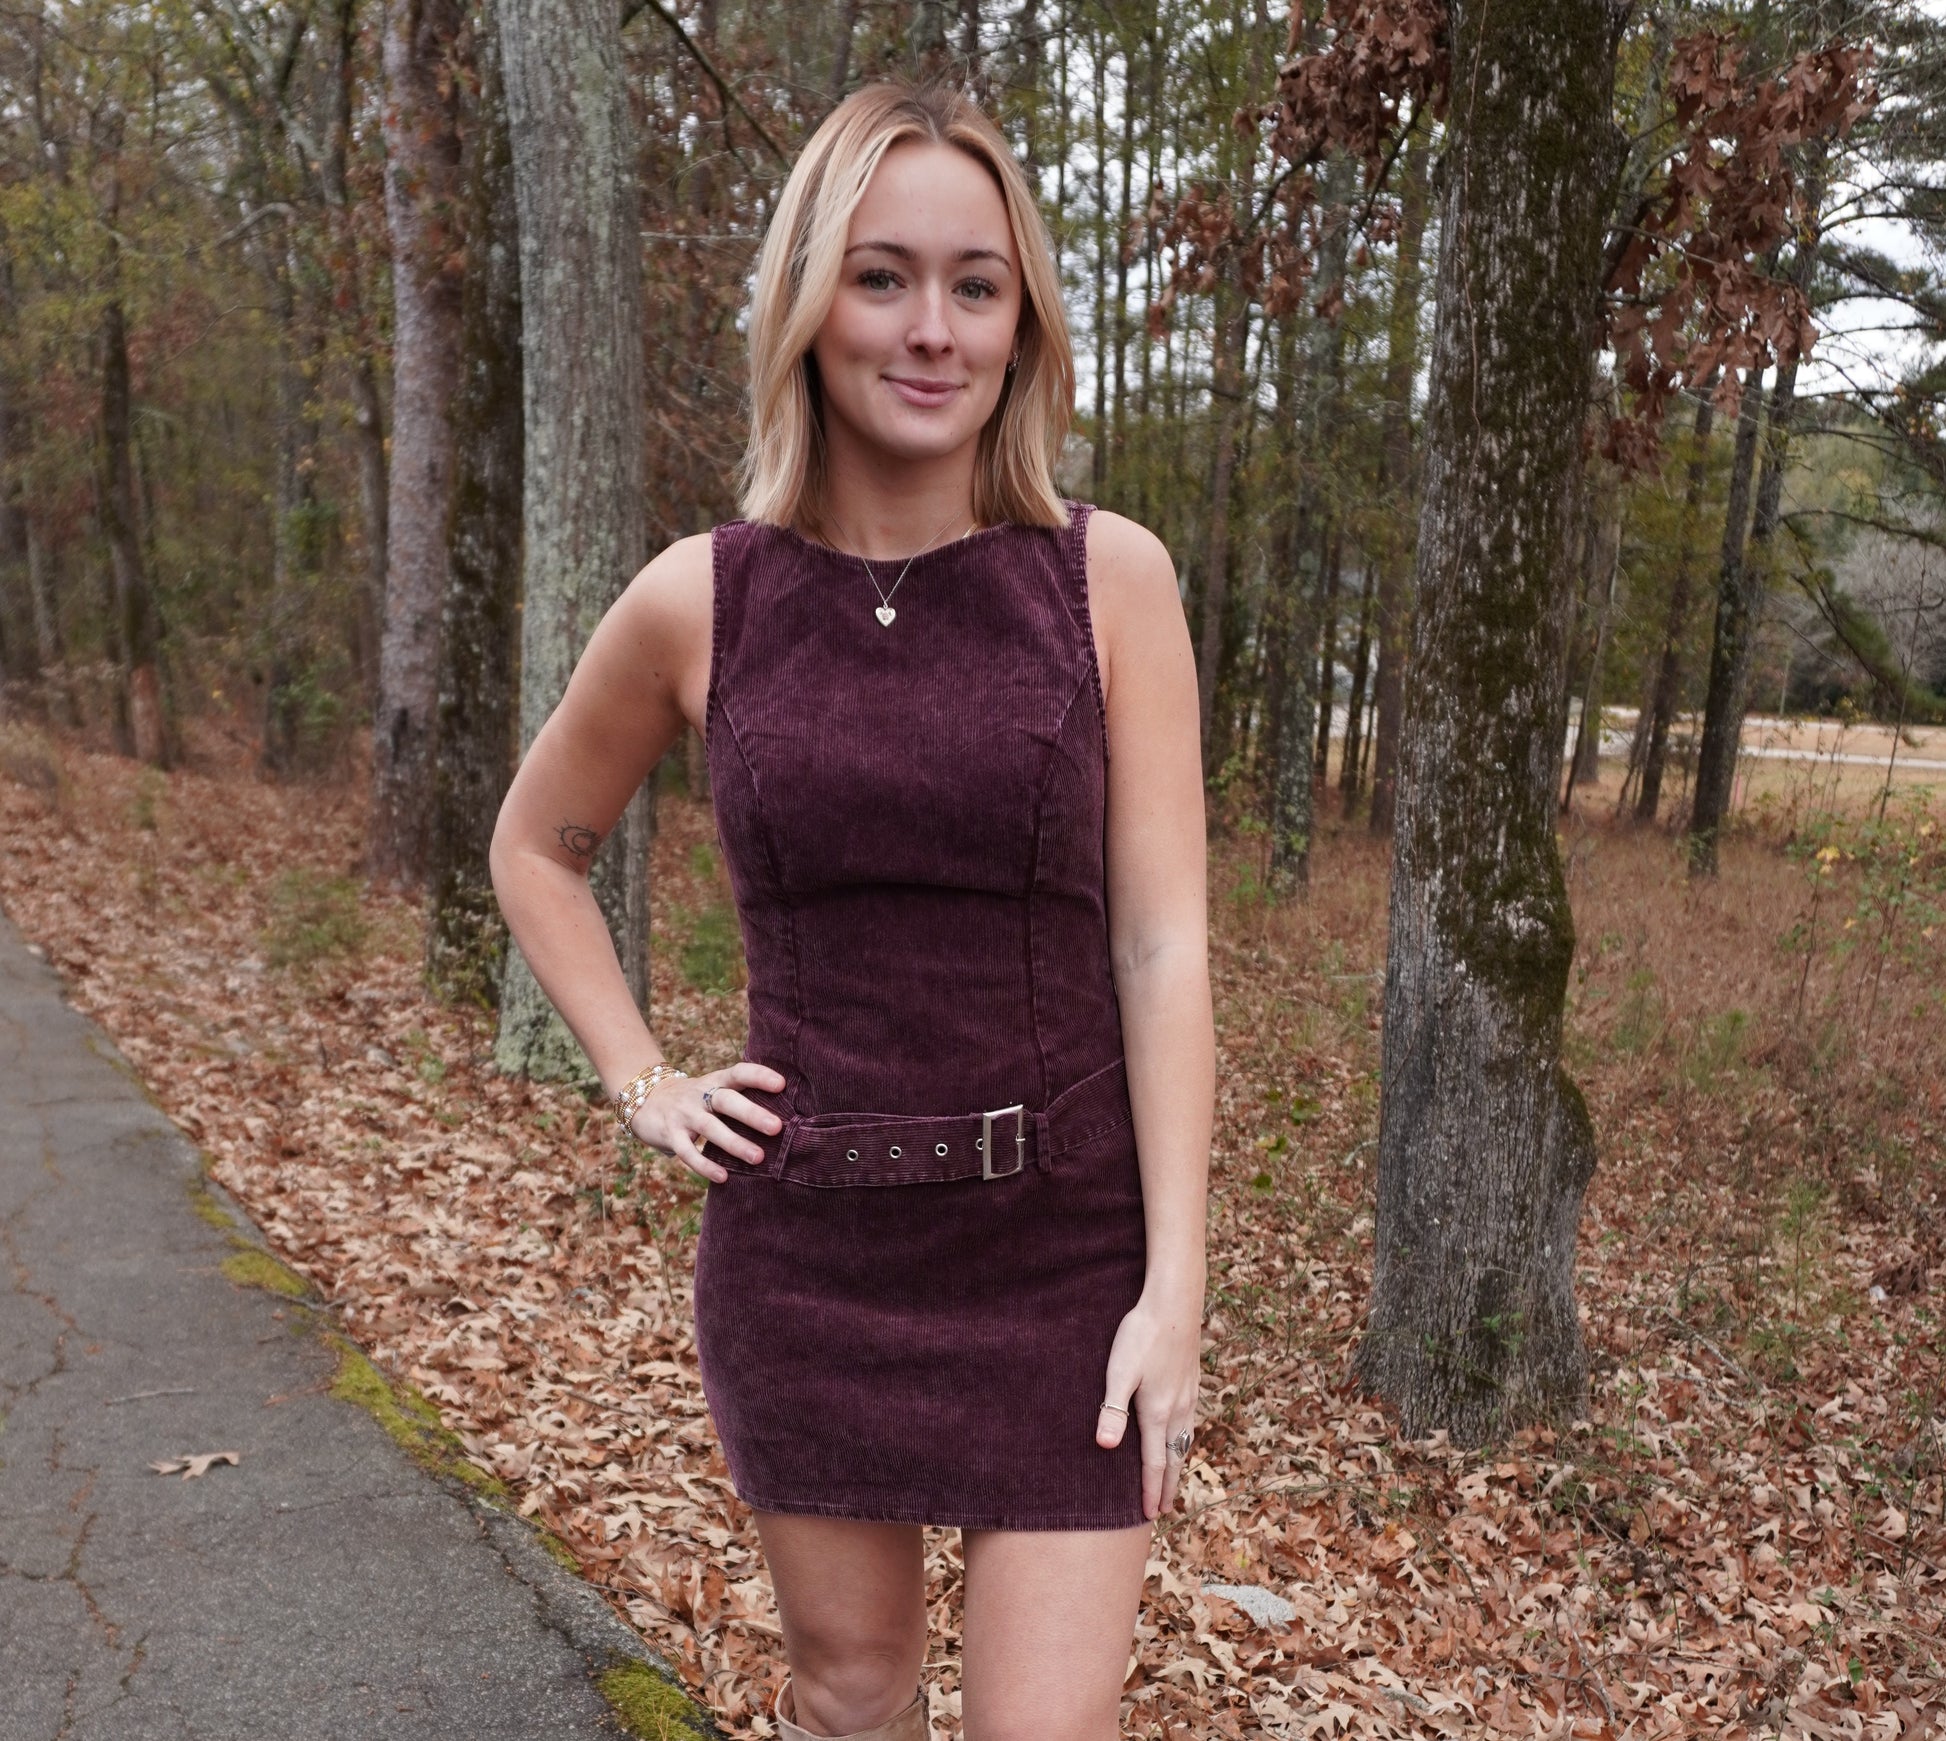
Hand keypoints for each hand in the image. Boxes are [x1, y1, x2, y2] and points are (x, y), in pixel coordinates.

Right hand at [627, 1061, 786, 1183]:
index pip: (739, 1073)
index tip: (782, 1084)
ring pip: (710, 1127)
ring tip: (758, 1158)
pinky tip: (723, 1177)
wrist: (645, 1099)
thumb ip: (739, 1099)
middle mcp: (700, 1094)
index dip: (759, 1076)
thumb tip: (784, 1119)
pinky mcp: (670, 1133)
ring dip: (734, 1143)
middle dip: (751, 1113)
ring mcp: (684, 1114)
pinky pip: (687, 1151)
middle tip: (777, 1127)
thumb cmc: (695, 1100)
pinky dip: (704, 1165)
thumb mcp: (713, 1091)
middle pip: (727, 1100)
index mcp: (716, 1081)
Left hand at [1094, 1281, 1203, 1520]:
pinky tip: (1182, 1434)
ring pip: (1185, 1440)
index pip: (1155, 1462)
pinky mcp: (1192, 1381)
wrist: (1174, 1303)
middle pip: (1175, 1457)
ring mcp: (1188, 1395)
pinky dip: (1185, 1440)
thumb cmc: (1141, 1335)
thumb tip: (1105, 1446)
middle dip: (1169, 1486)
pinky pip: (1190, 1422)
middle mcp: (1177, 1409)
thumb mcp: (1119, 1371)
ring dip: (1179, 1464)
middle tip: (1165, 1510)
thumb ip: (1112, 1409)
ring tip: (1174, 1479)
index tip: (1150, 1514)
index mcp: (1156, 1411)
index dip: (1152, 1490)